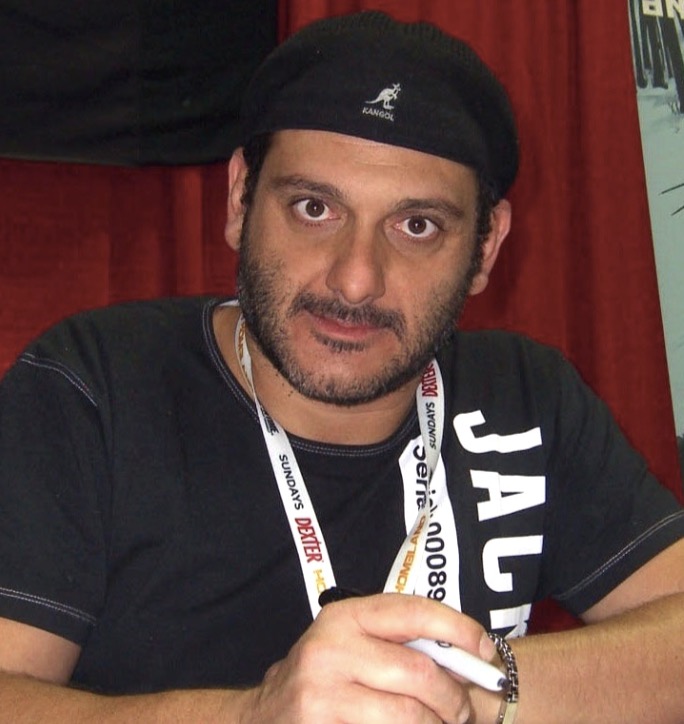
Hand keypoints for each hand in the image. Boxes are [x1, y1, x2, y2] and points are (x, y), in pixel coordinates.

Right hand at [237, 593, 495, 722]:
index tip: (487, 650)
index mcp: (344, 617)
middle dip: (453, 697)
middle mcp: (330, 649)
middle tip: (463, 711)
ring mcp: (322, 694)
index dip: (458, 628)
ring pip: (409, 716)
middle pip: (418, 672)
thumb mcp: (353, 644)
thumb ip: (399, 641)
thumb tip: (471, 654)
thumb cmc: (325, 676)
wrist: (266, 717)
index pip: (412, 611)